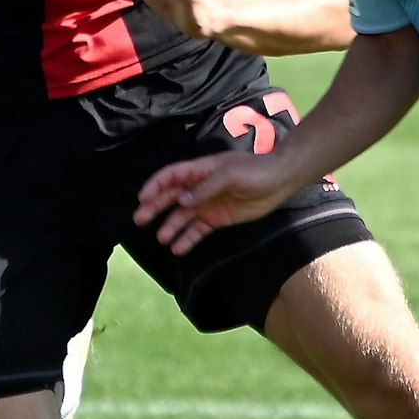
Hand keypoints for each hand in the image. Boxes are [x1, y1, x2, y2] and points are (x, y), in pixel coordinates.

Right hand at [134, 152, 295, 255]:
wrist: (279, 181)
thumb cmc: (255, 171)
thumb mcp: (231, 173)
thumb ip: (206, 186)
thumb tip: (183, 200)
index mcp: (200, 171)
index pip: (172, 176)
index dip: (155, 185)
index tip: (143, 198)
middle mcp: (199, 187)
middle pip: (172, 197)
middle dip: (155, 207)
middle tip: (139, 219)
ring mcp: (208, 204)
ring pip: (182, 216)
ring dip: (170, 226)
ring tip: (160, 238)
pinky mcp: (217, 219)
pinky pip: (198, 230)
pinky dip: (187, 239)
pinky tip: (177, 248)